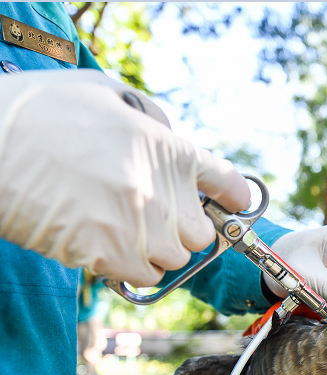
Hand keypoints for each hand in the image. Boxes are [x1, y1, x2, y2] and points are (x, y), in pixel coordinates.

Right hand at [0, 69, 249, 285]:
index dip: (232, 195)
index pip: (226, 182)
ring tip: (119, 226)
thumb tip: (167, 137)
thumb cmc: (40, 113)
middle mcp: (163, 192)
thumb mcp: (104, 94)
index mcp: (168, 149)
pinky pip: (144, 276)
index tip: (235, 202)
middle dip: (182, 228)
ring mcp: (139, 228)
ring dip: (154, 249)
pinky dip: (131, 267)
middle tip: (151, 215)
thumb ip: (148, 119)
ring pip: (173, 258)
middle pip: (201, 234)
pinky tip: (104, 244)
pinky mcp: (110, 257)